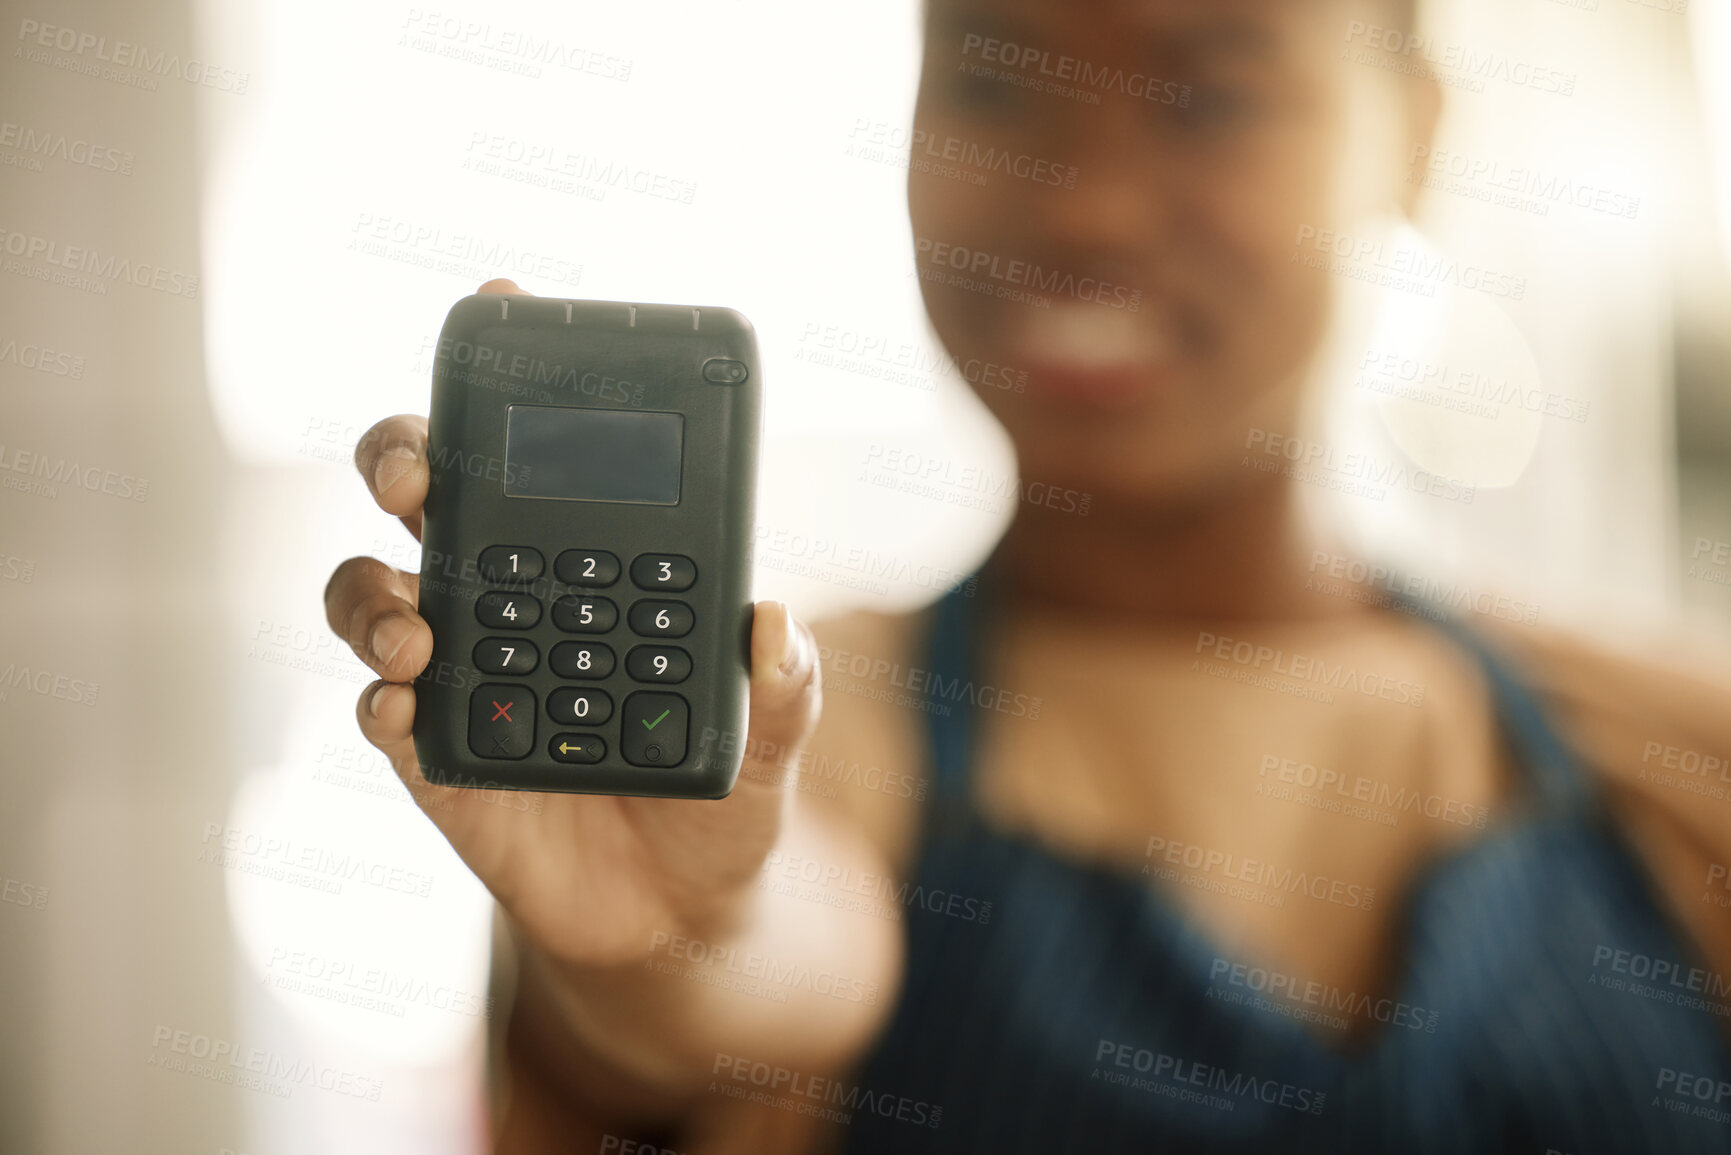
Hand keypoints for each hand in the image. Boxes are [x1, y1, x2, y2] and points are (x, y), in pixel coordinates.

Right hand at [322, 279, 821, 970]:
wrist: (681, 907)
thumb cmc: (726, 788)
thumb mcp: (777, 731)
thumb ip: (782, 681)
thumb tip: (773, 621)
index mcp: (591, 560)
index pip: (547, 447)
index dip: (517, 370)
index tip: (505, 294)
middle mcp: (511, 594)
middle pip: (428, 492)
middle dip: (404, 455)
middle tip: (420, 476)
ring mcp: (462, 670)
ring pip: (371, 588)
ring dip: (373, 591)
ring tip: (417, 628)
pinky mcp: (433, 755)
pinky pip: (379, 711)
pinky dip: (380, 700)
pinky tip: (404, 705)